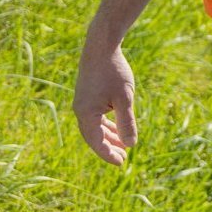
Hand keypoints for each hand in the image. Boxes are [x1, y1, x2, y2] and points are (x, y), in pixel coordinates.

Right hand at [72, 40, 137, 165]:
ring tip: (123, 147)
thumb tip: (131, 144)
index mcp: (86, 114)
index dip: (108, 154)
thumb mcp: (125, 98)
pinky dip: (108, 125)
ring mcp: (84, 104)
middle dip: (109, 148)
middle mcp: (81, 111)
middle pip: (94, 136)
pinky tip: (118, 130)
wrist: (101, 48)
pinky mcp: (89, 97)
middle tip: (124, 159)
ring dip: (109, 137)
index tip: (121, 163)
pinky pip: (97, 117)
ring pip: (96, 127)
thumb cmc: (114, 72)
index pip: (96, 141)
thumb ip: (127, 122)